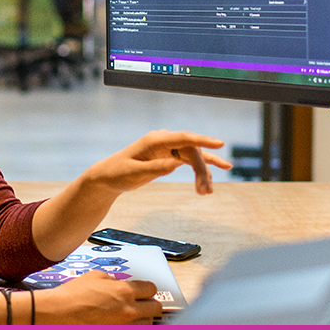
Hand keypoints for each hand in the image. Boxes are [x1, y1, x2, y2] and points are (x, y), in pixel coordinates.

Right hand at [36, 270, 162, 323]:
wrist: (59, 314)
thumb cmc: (73, 295)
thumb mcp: (96, 276)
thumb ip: (115, 281)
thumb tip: (121, 285)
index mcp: (125, 291)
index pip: (151, 289)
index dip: (146, 290)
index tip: (143, 292)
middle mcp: (129, 310)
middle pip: (156, 308)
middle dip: (149, 305)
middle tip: (140, 305)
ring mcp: (124, 327)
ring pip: (148, 324)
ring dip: (141, 319)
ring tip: (129, 317)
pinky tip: (122, 327)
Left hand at [78, 130, 232, 195]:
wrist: (109, 178)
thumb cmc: (118, 173)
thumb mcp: (134, 173)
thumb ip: (155, 168)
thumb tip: (175, 164)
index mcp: (155, 140)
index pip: (184, 138)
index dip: (203, 140)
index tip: (219, 144)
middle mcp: (163, 141)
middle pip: (192, 151)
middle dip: (202, 170)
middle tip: (206, 190)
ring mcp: (167, 148)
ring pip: (193, 157)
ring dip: (203, 173)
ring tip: (207, 192)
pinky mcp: (169, 157)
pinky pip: (189, 162)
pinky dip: (199, 171)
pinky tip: (211, 179)